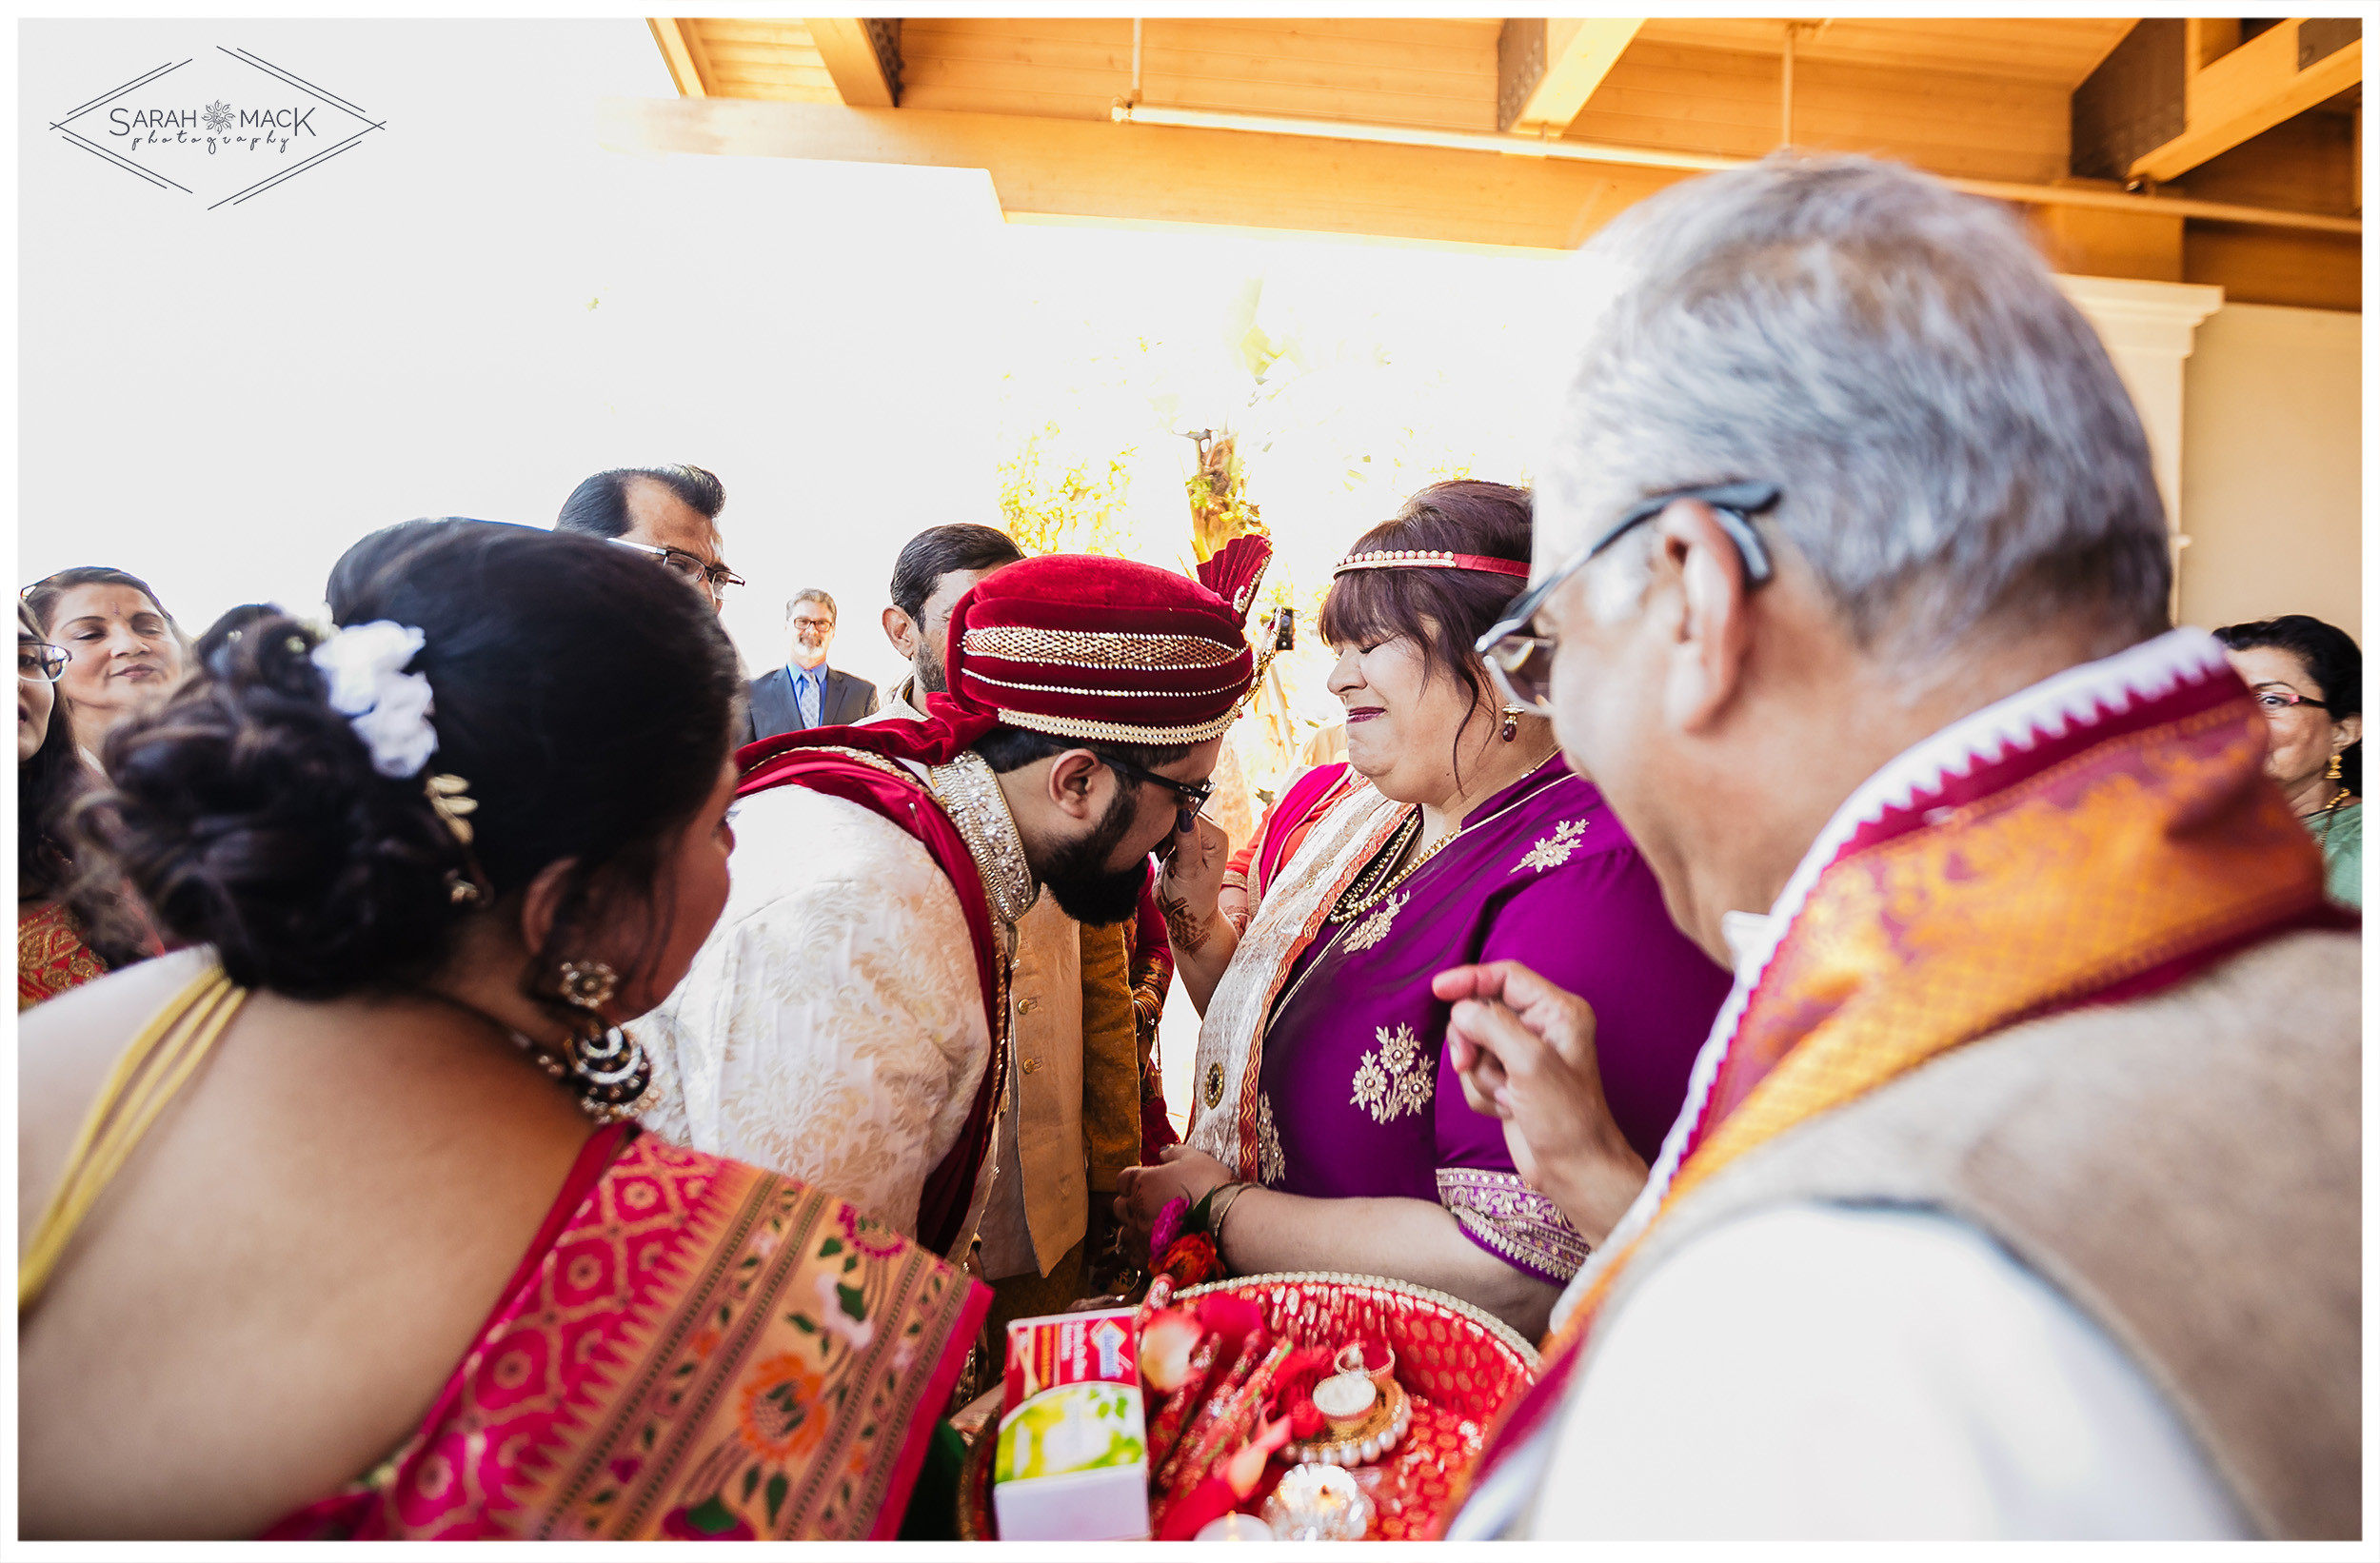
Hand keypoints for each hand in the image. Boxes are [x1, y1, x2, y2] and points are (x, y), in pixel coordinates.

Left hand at [1113, 1144, 1232, 1248]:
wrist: (1227, 1221)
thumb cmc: (1211, 1186)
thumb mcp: (1194, 1159)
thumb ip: (1174, 1153)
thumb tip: (1162, 1152)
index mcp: (1142, 1182)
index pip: (1122, 1180)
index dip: (1134, 1181)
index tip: (1147, 1183)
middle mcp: (1136, 1209)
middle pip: (1120, 1206)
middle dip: (1132, 1204)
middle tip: (1151, 1205)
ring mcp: (1141, 1236)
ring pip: (1124, 1233)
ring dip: (1135, 1229)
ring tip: (1154, 1230)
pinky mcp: (1149, 1259)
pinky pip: (1133, 1257)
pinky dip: (1141, 1251)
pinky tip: (1155, 1248)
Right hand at [1157, 813, 1229, 952]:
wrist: (1186, 915)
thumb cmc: (1192, 899)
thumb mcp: (1189, 873)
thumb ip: (1187, 843)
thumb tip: (1184, 814)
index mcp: (1217, 836)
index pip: (1188, 813)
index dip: (1171, 826)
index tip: (1165, 849)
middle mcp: (1210, 831)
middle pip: (1178, 812)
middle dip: (1165, 830)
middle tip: (1164, 855)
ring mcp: (1196, 835)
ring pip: (1169, 820)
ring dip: (1161, 836)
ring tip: (1164, 856)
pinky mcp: (1184, 840)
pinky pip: (1166, 829)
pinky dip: (1159, 840)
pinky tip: (1162, 855)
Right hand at [1432, 960, 1649, 1246]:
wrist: (1573, 1170)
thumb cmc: (1565, 1118)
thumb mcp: (1530, 1063)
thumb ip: (1492, 1027)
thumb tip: (1460, 1010)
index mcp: (1558, 1012)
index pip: (1505, 977)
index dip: (1469, 979)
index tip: (1437, 990)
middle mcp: (1541, 1028)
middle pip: (1481, 1011)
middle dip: (1471, 1041)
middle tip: (1467, 1063)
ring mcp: (1523, 1056)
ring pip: (1473, 1046)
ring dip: (1480, 1075)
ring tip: (1508, 1097)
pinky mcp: (1510, 1081)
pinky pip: (1475, 1074)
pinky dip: (1482, 1093)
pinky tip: (1507, 1110)